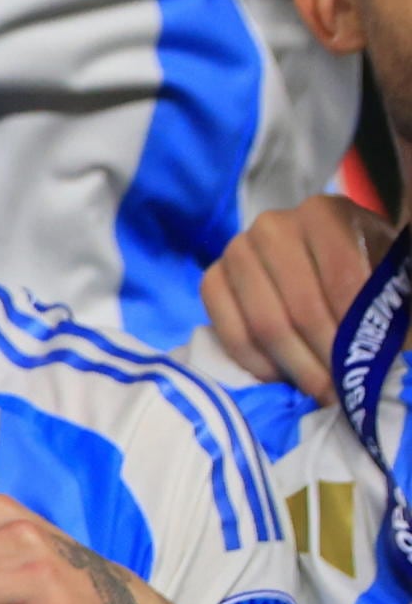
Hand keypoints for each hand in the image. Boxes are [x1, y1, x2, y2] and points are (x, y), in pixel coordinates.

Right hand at [202, 189, 387, 403]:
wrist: (319, 258)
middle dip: (326, 356)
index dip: (356, 330)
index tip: (368, 367)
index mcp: (324, 213)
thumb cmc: (361, 267)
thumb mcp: (386, 272)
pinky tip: (281, 375)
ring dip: (296, 366)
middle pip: (302, 307)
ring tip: (320, 389)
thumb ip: (385, 300)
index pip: (343, 279)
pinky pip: (229, 331)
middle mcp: (273, 226)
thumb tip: (393, 349)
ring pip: (264, 323)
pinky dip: (257, 363)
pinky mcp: (212, 278)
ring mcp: (236, 251)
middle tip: (344, 390)